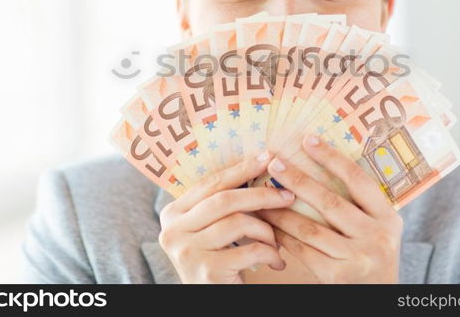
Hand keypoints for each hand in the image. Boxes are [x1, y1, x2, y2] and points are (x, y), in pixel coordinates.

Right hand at [158, 152, 295, 282]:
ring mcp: (187, 252)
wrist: (211, 302)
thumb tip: (260, 162)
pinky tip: (276, 261)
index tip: (267, 157)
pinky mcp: (206, 272)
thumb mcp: (209, 229)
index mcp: (172, 214)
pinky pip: (249, 251)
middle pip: (224, 200)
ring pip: (238, 223)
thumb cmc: (217, 261)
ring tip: (278, 240)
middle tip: (287, 195)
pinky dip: (269, 254)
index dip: (240, 169)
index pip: (210, 183)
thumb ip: (220, 203)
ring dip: (267, 230)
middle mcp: (172, 231)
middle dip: (261, 195)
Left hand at [256, 134, 402, 283]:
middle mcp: (377, 236)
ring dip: (281, 210)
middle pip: (329, 201)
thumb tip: (318, 165)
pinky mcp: (338, 276)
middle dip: (298, 179)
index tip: (308, 139)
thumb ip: (359, 205)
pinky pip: (303, 250)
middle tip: (274, 162)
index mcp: (388, 218)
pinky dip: (284, 235)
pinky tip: (270, 224)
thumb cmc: (372, 257)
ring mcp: (358, 257)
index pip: (359, 180)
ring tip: (261, 194)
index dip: (332, 158)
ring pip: (310, 227)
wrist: (379, 300)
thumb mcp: (378, 229)